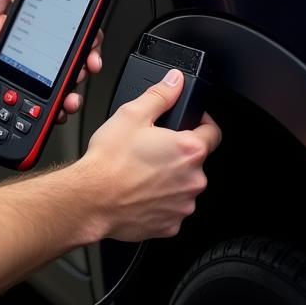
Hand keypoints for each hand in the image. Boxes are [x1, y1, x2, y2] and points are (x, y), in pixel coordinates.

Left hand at [0, 0, 103, 117]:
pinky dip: (63, 106)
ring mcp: (38, 76)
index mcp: (33, 29)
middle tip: (89, 62)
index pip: (66, 25)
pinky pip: (55, 104)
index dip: (84, 29)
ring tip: (73, 89)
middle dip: (89, 58)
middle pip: (76, 54)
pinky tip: (61, 105)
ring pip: (70, 80)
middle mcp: (40, 52)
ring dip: (78, 85)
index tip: (91, 32)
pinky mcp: (33, 98)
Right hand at [77, 70, 221, 242]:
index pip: (213, 132)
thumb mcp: (132, 114)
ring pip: (183, 185)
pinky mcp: (171, 225)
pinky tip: (140, 190)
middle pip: (196, 160)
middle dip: (178, 152)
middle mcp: (193, 180)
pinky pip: (172, 207)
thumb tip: (175, 81)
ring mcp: (183, 205)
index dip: (202, 122)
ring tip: (142, 170)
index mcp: (188, 149)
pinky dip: (160, 199)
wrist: (92, 199)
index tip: (191, 122)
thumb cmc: (110, 161)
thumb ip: (160, 94)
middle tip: (152, 146)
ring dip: (170, 177)